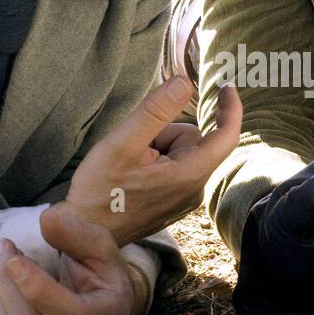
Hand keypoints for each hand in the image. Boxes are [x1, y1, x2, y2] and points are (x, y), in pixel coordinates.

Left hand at [0, 205, 150, 314]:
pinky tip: (0, 282)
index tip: (15, 257)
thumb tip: (47, 219)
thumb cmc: (105, 273)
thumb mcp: (101, 246)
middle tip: (5, 246)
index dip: (37, 288)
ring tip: (4, 260)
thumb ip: (76, 234)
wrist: (107, 304)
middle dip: (6, 280)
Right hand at [60, 76, 241, 245]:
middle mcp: (193, 190)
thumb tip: (185, 82)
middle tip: (132, 147)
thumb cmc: (100, 191)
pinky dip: (155, 161)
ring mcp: (183, 199)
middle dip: (164, 132)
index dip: (230, 109)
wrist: (84, 232)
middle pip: (193, 140)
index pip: (226, 136)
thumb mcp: (123, 142)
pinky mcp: (171, 203)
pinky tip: (131, 174)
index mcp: (190, 175)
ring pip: (179, 152)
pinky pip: (172, 168)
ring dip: (156, 147)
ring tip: (128, 164)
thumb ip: (156, 110)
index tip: (227, 86)